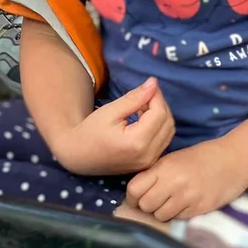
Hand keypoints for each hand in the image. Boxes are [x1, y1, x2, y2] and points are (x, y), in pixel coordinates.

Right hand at [52, 77, 174, 176]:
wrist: (79, 157)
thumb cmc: (90, 132)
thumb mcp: (110, 111)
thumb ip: (134, 98)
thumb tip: (153, 83)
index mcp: (136, 143)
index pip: (159, 114)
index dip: (157, 96)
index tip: (149, 85)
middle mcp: (147, 156)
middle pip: (168, 123)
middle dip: (160, 105)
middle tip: (145, 95)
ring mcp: (149, 162)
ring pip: (169, 132)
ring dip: (161, 116)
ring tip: (143, 107)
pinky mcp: (148, 163)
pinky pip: (163, 141)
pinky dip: (159, 127)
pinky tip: (144, 120)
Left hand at [125, 138, 247, 222]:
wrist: (233, 160)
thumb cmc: (202, 157)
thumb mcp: (174, 159)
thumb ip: (155, 173)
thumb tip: (136, 191)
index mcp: (164, 168)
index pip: (134, 189)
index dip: (132, 196)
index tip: (137, 197)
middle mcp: (173, 183)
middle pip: (145, 205)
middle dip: (147, 206)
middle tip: (155, 201)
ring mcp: (186, 197)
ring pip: (159, 215)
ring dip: (162, 212)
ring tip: (171, 203)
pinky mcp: (199, 209)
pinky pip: (177, 218)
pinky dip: (177, 214)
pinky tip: (185, 204)